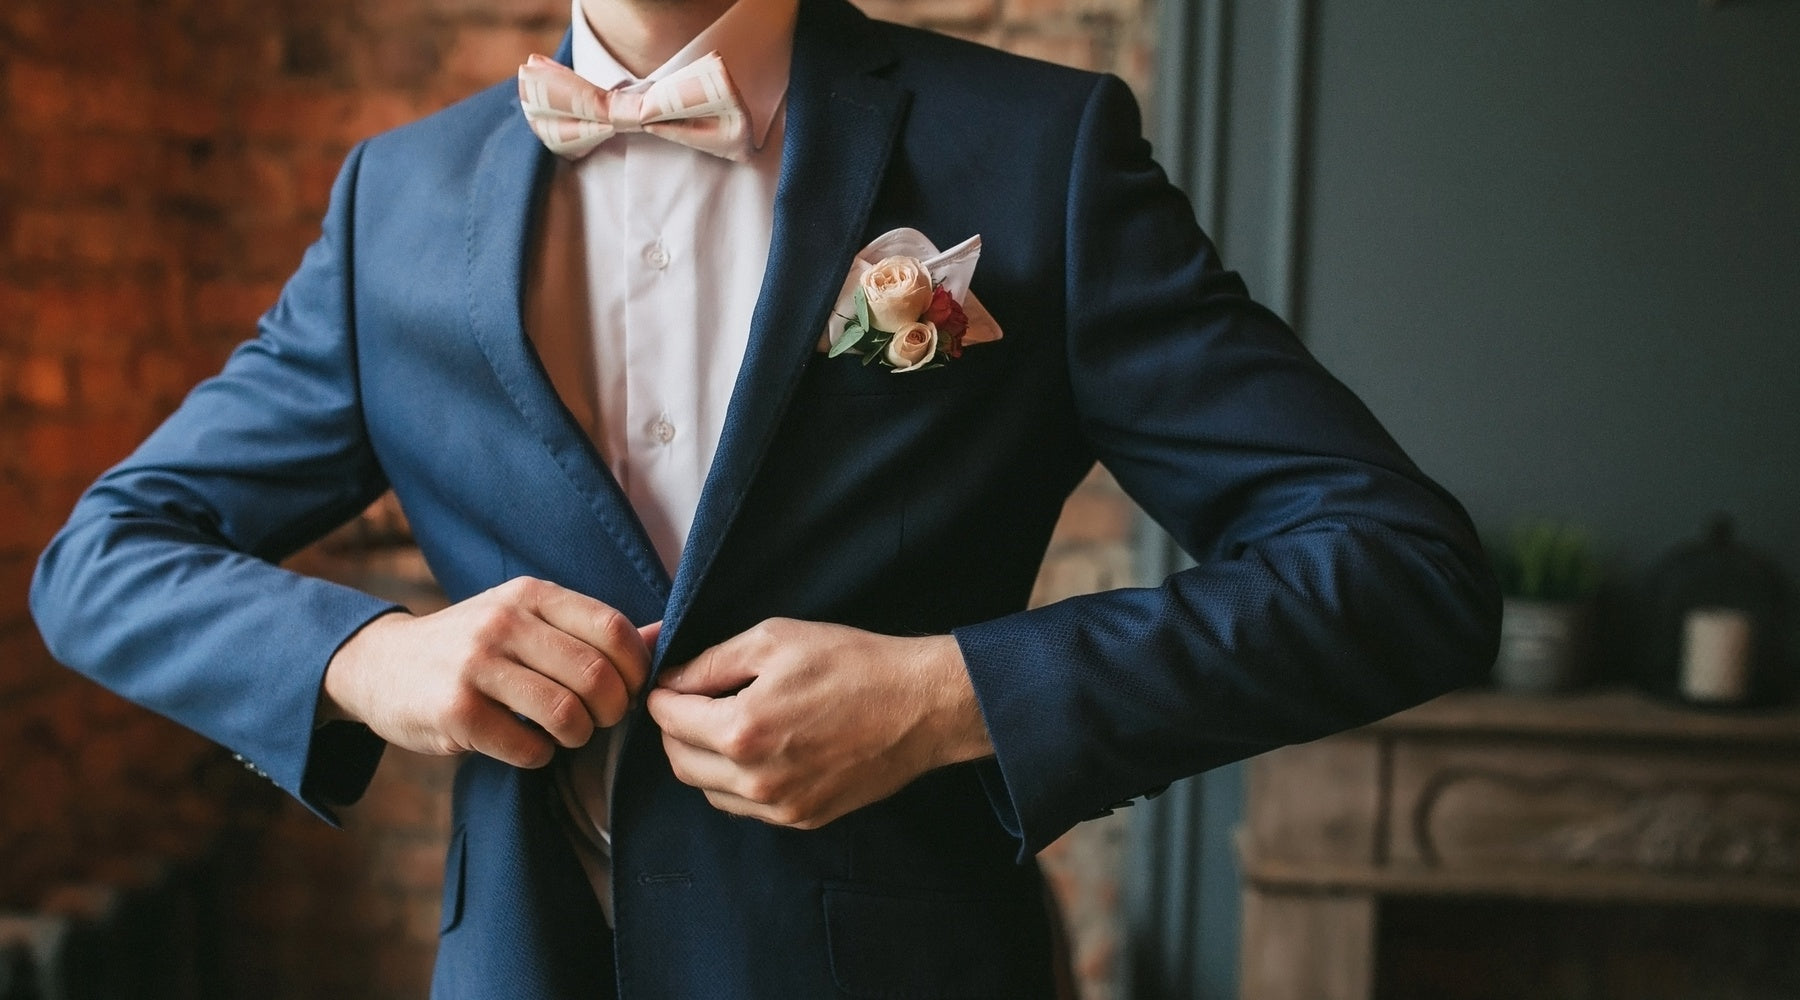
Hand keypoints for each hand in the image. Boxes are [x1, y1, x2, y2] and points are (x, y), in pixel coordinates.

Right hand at [319, 577, 657, 768]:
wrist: (379, 666)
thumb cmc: (472, 647)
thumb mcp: (526, 620)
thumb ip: (590, 629)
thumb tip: (664, 633)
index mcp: (530, 595)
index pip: (614, 631)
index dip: (635, 671)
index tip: (627, 690)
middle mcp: (503, 622)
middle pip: (597, 677)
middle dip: (612, 711)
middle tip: (600, 721)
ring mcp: (476, 666)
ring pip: (567, 715)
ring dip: (578, 737)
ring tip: (565, 734)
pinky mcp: (455, 711)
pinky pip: (528, 747)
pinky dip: (539, 755)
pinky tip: (526, 745)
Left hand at [646, 618, 993, 829]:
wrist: (921, 706)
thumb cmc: (853, 663)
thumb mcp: (775, 639)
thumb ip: (712, 661)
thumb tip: (673, 680)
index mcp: (742, 731)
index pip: (667, 719)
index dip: (663, 694)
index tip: (673, 681)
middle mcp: (755, 779)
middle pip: (679, 761)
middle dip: (675, 729)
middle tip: (692, 701)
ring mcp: (780, 806)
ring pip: (708, 790)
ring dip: (703, 758)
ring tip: (727, 724)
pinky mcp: (803, 818)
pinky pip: (745, 807)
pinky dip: (736, 780)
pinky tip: (757, 750)